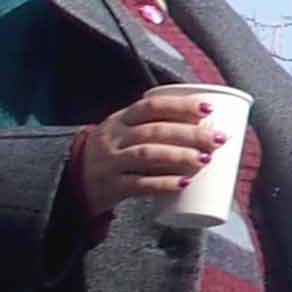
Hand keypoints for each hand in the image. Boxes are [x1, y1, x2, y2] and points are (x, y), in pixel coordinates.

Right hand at [72, 91, 230, 211]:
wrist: (74, 180)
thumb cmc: (113, 153)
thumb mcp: (124, 132)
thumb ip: (156, 126)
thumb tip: (208, 125)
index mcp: (121, 119)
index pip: (151, 106)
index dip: (180, 105)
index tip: (209, 108)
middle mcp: (115, 138)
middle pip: (154, 131)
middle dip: (190, 133)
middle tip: (218, 138)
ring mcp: (111, 162)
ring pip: (147, 154)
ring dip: (179, 156)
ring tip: (205, 159)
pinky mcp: (112, 186)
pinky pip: (139, 184)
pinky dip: (164, 183)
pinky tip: (184, 183)